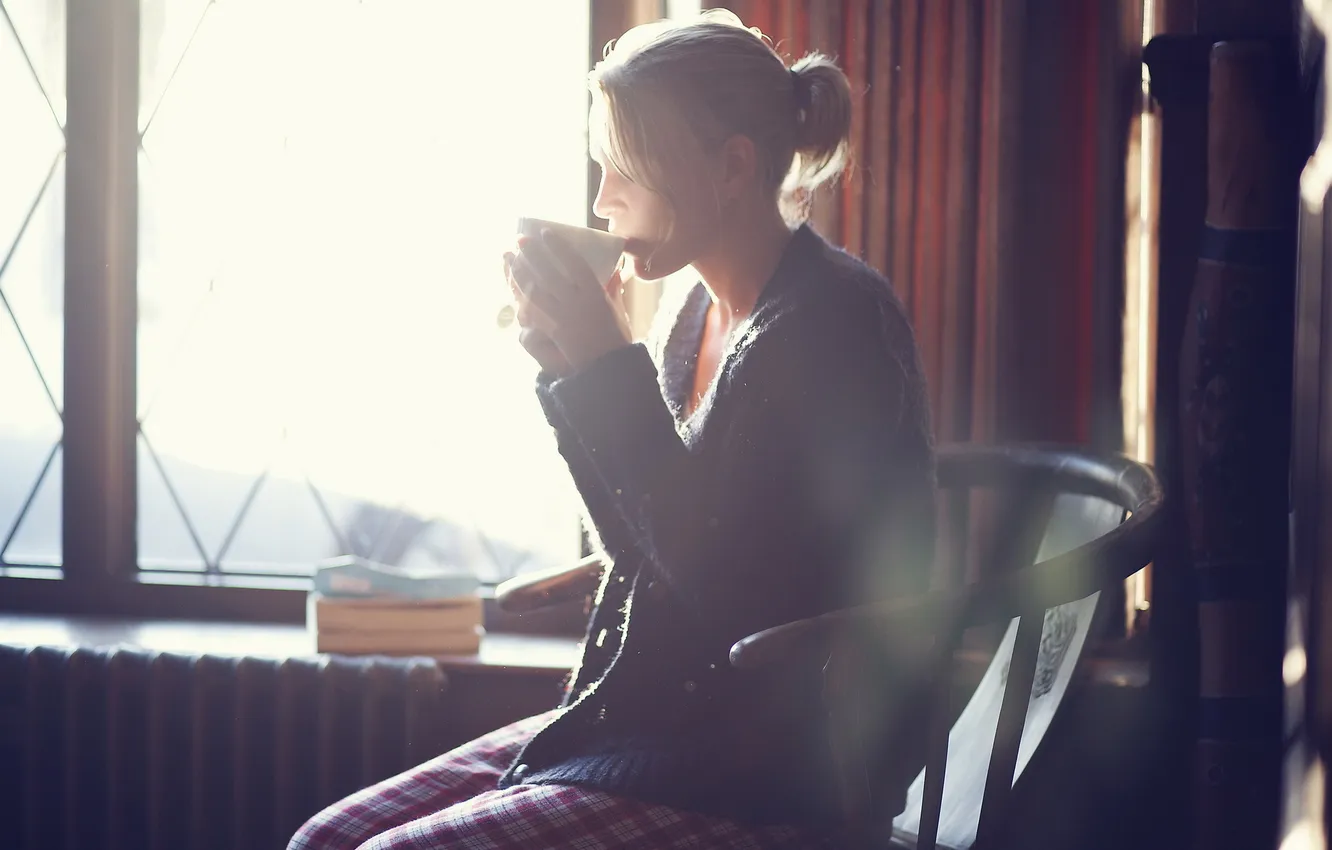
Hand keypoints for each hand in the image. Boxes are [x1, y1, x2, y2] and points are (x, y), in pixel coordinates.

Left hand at [509, 230, 631, 371]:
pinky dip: (521, 299)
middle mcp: (576, 302)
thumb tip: (614, 271)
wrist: (608, 367)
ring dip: (519, 273)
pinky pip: (532, 313)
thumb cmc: (616, 337)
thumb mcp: (618, 308)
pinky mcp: (552, 332)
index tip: (545, 232)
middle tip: (518, 239)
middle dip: (531, 254)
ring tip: (509, 259)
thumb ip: (613, 289)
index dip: (558, 246)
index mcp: (594, 293)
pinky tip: (513, 289)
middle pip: (548, 273)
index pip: (574, 263)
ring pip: (535, 291)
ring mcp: (562, 317)